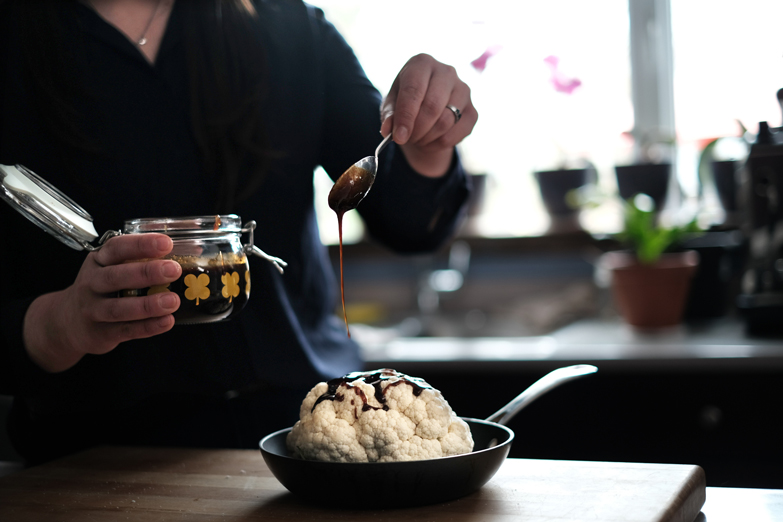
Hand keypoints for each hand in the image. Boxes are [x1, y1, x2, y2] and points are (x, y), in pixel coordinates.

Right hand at [23, 233, 181, 372]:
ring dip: (148, 305)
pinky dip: (148, 327)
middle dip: (146, 273)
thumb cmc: (101, 288)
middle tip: (174, 270)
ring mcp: (93, 310)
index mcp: (98, 261)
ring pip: (119, 308)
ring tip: (173, 301)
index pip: (116, 248)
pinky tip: (167, 322)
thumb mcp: (111, 267)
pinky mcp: (101, 333)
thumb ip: (142, 260)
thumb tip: (191, 251)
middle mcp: (92, 283)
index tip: (166, 243)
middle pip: (116, 277)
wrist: (67, 322)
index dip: (141, 245)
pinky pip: (126, 330)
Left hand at [380, 53, 476, 176]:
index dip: (406, 116)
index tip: (398, 137)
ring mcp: (463, 90)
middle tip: (406, 139)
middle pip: (433, 106)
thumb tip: (388, 131)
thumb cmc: (406, 103)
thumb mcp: (392, 106)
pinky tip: (430, 141)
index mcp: (422, 63)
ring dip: (427, 137)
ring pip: (446, 121)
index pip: (414, 90)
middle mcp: (446, 71)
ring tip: (417, 138)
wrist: (428, 108)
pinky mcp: (472, 110)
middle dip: (417, 129)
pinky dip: (440, 143)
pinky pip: (458, 133)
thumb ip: (389, 117)